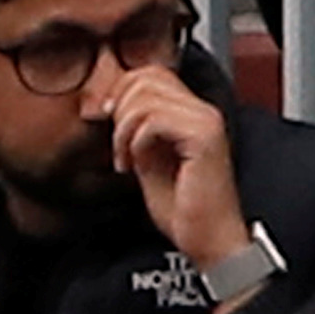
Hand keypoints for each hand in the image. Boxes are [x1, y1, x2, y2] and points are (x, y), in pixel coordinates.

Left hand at [98, 62, 251, 273]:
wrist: (207, 240)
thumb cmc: (182, 208)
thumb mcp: (147, 159)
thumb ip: (135, 129)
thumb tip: (110, 104)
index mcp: (192, 113)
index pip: (150, 73)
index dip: (120, 92)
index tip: (107, 121)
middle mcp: (203, 111)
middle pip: (145, 77)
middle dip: (119, 110)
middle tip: (117, 146)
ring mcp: (206, 121)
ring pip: (145, 95)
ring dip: (123, 129)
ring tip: (124, 159)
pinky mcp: (204, 137)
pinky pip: (154, 119)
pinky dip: (134, 141)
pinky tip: (134, 165)